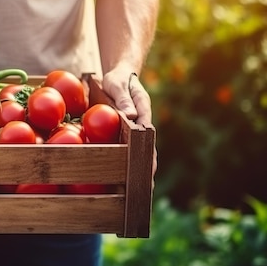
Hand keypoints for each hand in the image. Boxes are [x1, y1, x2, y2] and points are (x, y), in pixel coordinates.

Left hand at [102, 69, 156, 184]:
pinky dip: (130, 161)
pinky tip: (126, 177)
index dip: (148, 153)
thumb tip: (130, 115)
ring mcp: (136, 128)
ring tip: (142, 190)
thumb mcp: (117, 84)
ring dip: (141, 168)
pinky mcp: (128, 131)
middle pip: (147, 147)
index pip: (147, 135)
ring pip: (141, 150)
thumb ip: (123, 99)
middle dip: (148, 167)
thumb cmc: (117, 79)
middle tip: (147, 188)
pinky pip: (130, 147)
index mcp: (142, 111)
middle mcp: (142, 122)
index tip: (149, 168)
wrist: (119, 75)